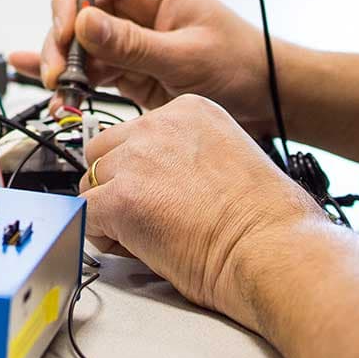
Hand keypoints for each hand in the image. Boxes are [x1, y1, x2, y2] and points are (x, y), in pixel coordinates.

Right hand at [10, 0, 288, 132]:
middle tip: (58, 75)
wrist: (264, 99)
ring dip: (63, 65)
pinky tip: (37, 78)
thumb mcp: (185, 57)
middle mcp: (133, 5)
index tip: (66, 33)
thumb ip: (132, 43)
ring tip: (60, 94)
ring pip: (76, 42)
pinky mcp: (125, 66)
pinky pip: (87, 66)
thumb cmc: (238, 65)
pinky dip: (68, 78)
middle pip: (75, 9)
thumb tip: (82, 22)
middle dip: (60, 40)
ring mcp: (127, 36)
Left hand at [79, 95, 329, 327]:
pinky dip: (103, 236)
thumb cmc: (266, 218)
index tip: (162, 191)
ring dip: (109, 211)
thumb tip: (158, 180)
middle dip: (117, 184)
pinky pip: (86, 215)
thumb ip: (187, 156)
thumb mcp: (227, 156)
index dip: (144, 169)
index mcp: (189, 110)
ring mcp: (136, 159)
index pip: (137, 132)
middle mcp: (158, 125)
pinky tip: (137, 247)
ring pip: (91, 184)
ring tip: (147, 235)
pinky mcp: (120, 197)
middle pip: (104, 152)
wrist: (273, 247)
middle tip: (147, 215)